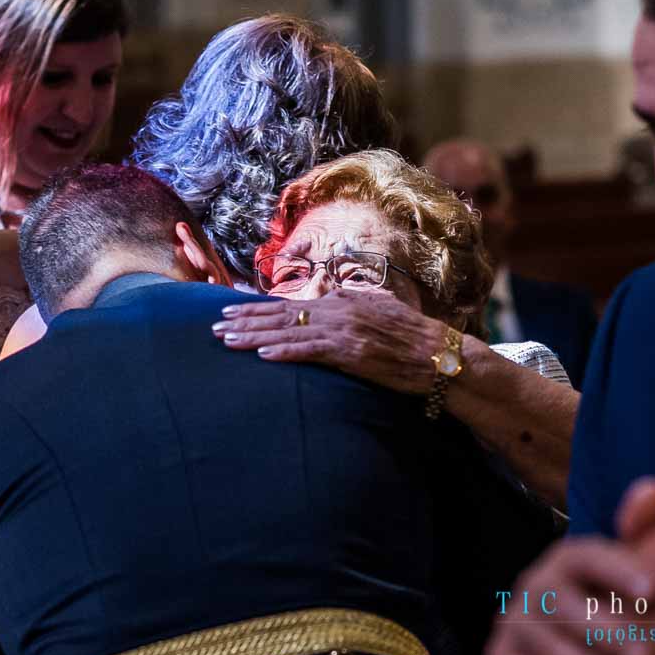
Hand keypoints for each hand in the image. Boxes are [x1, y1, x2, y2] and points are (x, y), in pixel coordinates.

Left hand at [212, 290, 444, 393]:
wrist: (438, 354)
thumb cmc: (409, 336)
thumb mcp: (375, 310)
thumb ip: (349, 305)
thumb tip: (330, 299)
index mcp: (340, 300)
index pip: (290, 304)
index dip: (257, 308)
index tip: (232, 311)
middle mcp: (337, 310)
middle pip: (281, 314)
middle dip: (246, 319)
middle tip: (215, 324)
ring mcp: (342, 330)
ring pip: (288, 332)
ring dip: (254, 336)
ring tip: (226, 339)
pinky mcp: (350, 353)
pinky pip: (310, 352)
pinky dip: (284, 352)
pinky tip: (262, 356)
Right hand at [485, 478, 654, 654]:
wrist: (570, 644)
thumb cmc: (611, 607)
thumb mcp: (631, 569)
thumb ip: (642, 531)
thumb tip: (650, 490)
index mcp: (568, 561)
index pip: (586, 556)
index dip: (616, 570)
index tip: (650, 589)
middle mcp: (535, 586)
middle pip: (564, 604)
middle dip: (605, 632)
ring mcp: (514, 622)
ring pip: (546, 643)